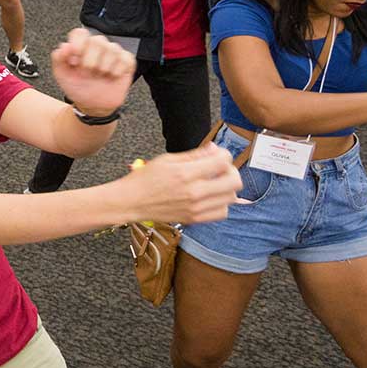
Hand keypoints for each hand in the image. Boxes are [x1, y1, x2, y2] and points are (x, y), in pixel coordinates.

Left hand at [51, 28, 134, 115]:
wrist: (93, 104)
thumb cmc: (78, 87)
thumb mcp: (62, 75)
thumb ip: (58, 58)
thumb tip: (65, 46)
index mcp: (81, 45)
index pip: (80, 33)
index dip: (78, 43)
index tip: (75, 58)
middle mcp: (97, 46)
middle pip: (97, 41)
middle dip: (90, 61)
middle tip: (86, 73)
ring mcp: (113, 52)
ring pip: (112, 49)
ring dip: (103, 67)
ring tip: (99, 76)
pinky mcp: (127, 61)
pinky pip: (125, 59)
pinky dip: (117, 71)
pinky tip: (111, 76)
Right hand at [117, 144, 241, 224]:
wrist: (131, 201)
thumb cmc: (145, 178)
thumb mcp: (167, 159)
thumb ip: (195, 155)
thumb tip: (214, 148)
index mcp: (185, 173)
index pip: (223, 161)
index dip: (223, 154)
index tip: (216, 155)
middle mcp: (194, 192)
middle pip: (235, 181)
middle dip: (230, 171)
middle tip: (219, 169)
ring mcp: (196, 208)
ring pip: (231, 197)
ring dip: (226, 188)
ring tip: (214, 183)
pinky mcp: (195, 219)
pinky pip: (222, 212)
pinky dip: (221, 203)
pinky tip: (210, 197)